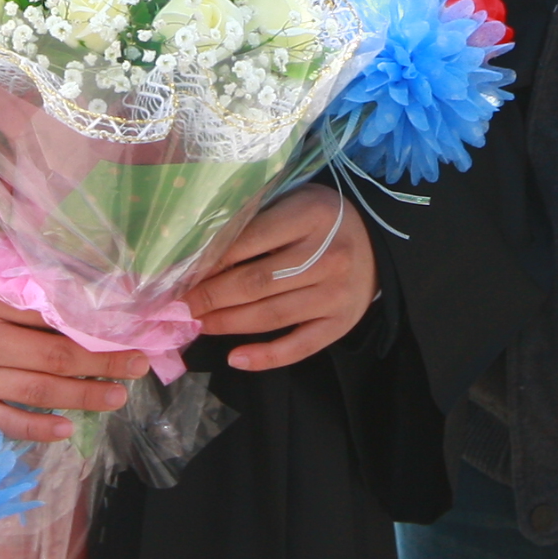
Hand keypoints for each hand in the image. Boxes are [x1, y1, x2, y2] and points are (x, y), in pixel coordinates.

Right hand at [0, 287, 147, 443]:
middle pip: (53, 357)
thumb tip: (66, 287)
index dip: (91, 321)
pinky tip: (67, 430)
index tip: (125, 324)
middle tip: (137, 364)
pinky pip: (5, 422)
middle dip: (102, 361)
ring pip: (36, 393)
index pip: (49, 314)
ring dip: (82, 397)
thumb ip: (10, 283)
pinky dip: (37, 430)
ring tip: (117, 396)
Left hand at [184, 185, 378, 373]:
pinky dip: (266, 356)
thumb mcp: (291, 201)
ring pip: (272, 316)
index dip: (210, 262)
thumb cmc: (320, 218)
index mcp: (310, 216)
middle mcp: (327, 256)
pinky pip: (299, 347)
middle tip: (180, 306)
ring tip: (198, 324)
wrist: (377, 241)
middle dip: (211, 297)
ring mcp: (336, 293)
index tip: (181, 274)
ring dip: (228, 323)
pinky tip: (235, 357)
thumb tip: (198, 254)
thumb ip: (254, 220)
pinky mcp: (342, 323)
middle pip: (257, 282)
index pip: (249, 241)